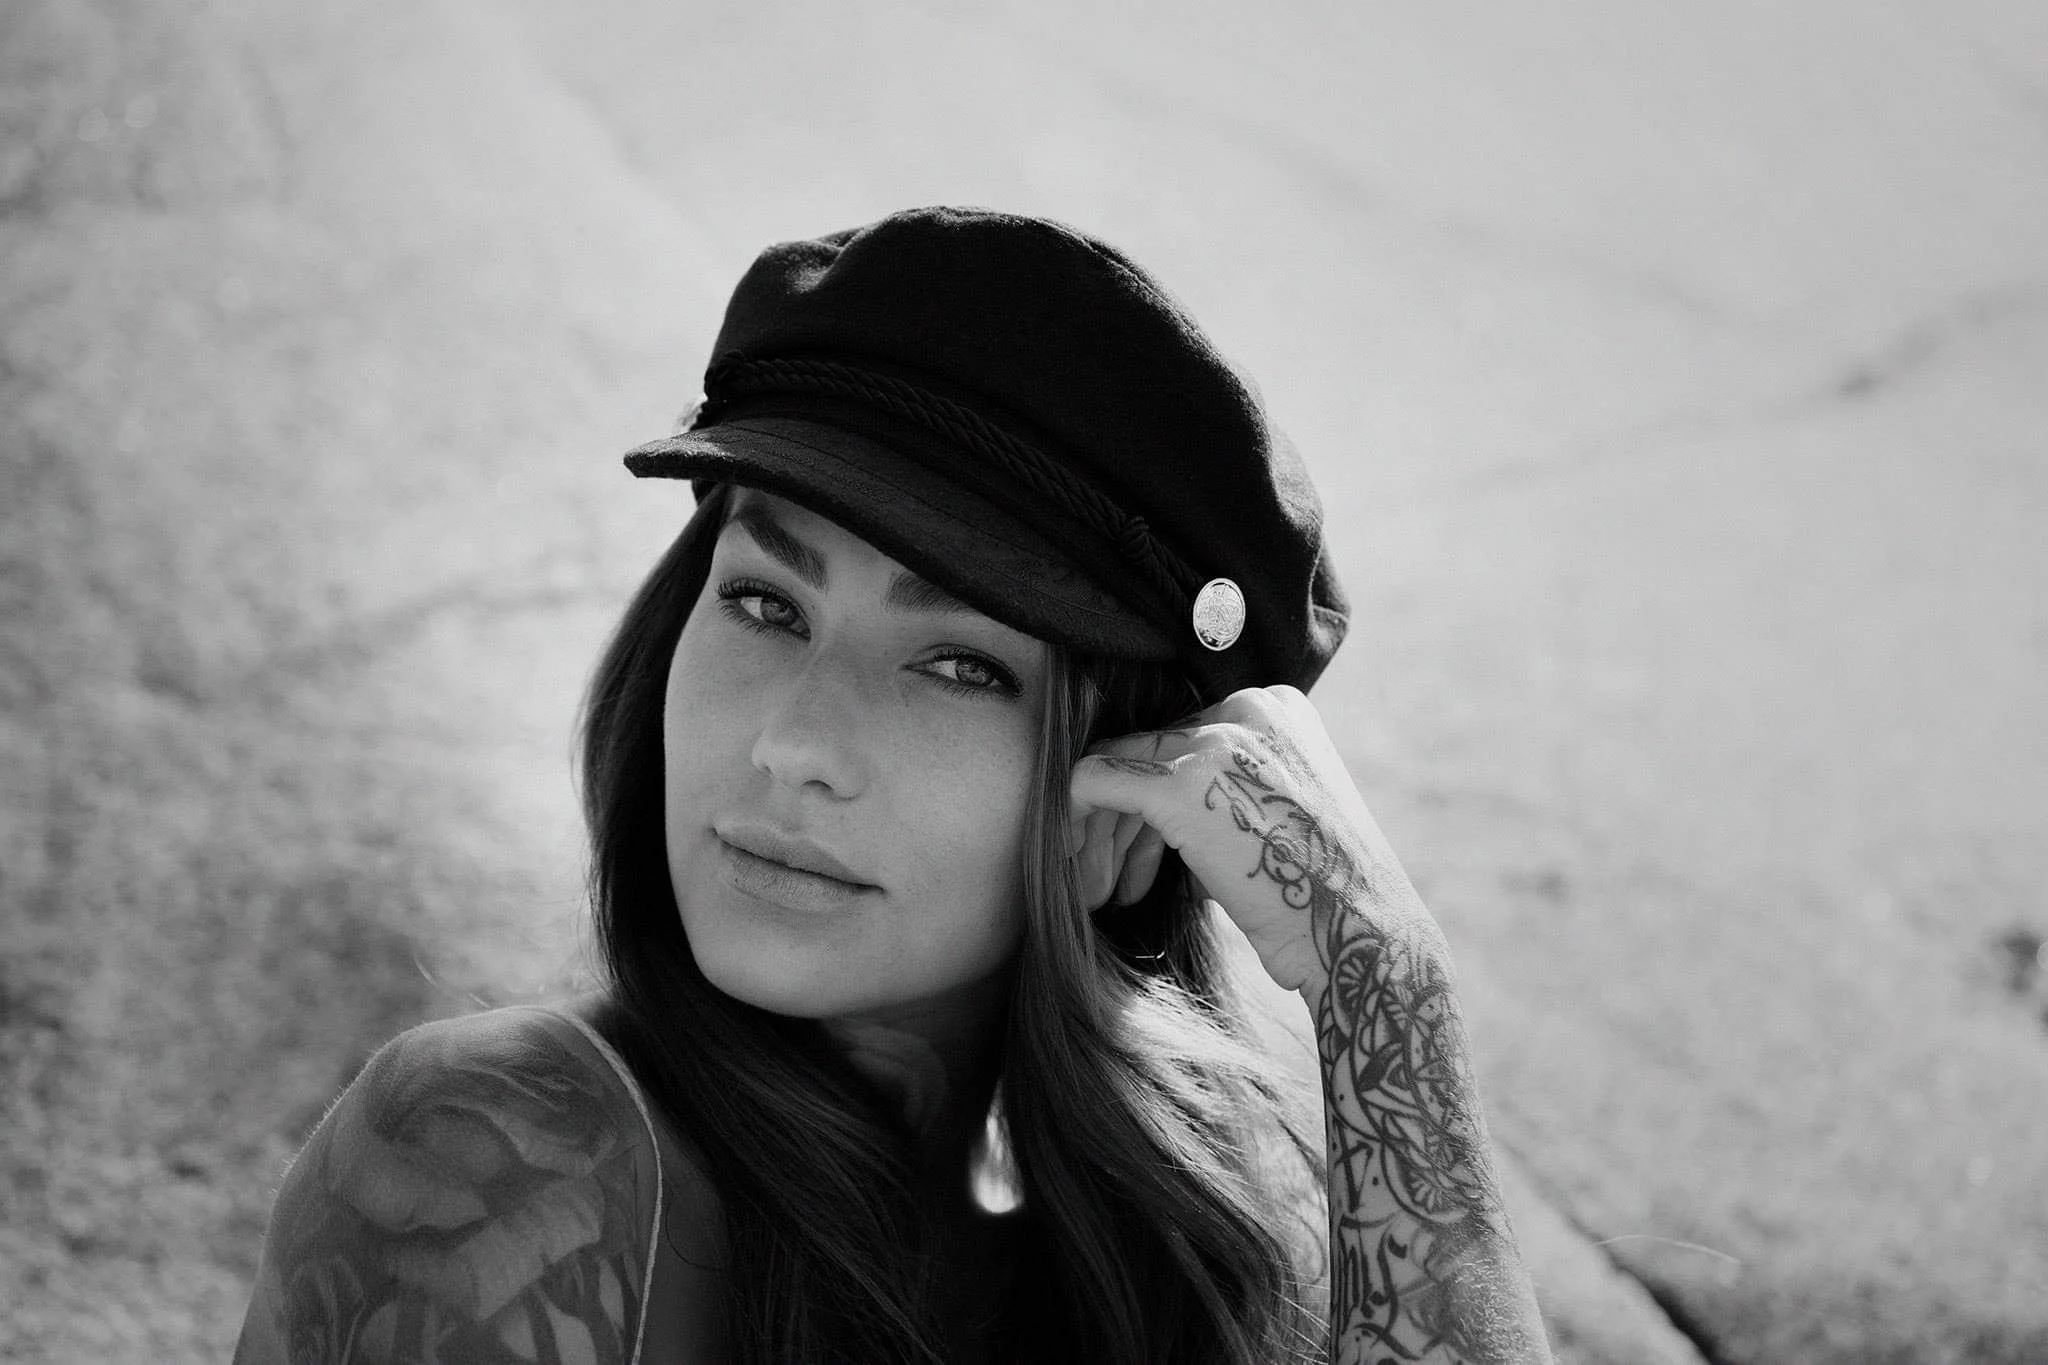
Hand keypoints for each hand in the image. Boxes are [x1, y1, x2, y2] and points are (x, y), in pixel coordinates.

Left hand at [1067, 685, 1435, 993]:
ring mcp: (1217, 739)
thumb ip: (1228, 786)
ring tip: (1097, 892)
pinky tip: (1079, 874)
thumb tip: (1152, 801)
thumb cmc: (1318, 896)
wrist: (1358, 937)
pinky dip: (1076, 824)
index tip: (1145, 860)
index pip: (1187, 739)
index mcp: (1280, 707)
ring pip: (1119, 764)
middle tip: (1107, 881)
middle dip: (1124, 823)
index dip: (1156, 805)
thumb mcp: (1280, 811)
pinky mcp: (1181, 782)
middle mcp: (1250, 707)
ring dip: (1101, 833)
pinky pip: (1094, 780)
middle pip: (1152, 750)